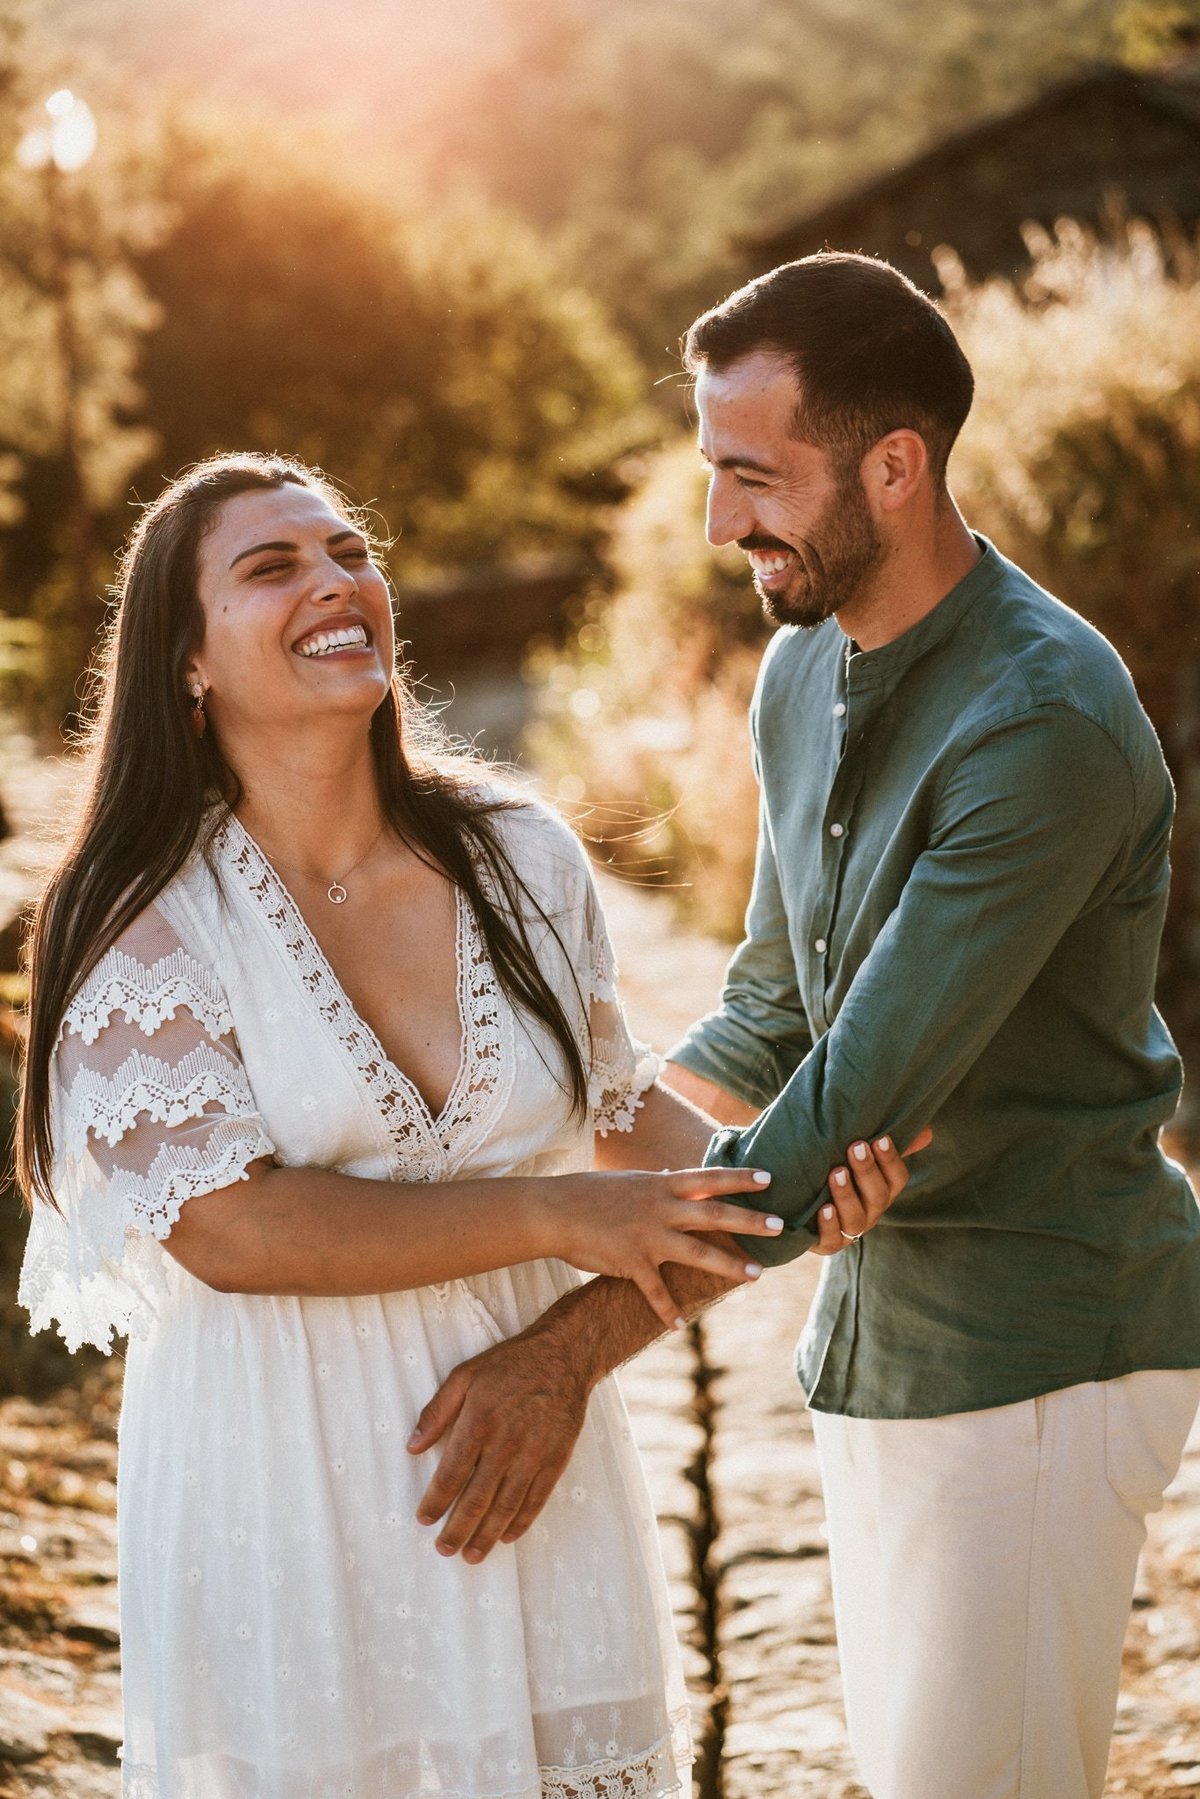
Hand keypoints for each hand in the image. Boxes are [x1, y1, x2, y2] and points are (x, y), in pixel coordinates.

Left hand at [408, 1321, 590, 1563]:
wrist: (563, 1356)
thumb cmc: (509, 1364)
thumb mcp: (464, 1376)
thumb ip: (436, 1412)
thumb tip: (413, 1447)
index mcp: (478, 1423)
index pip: (451, 1474)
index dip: (436, 1502)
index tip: (424, 1520)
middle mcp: (505, 1444)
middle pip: (477, 1498)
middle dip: (458, 1529)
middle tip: (445, 1550)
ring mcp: (533, 1454)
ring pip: (506, 1505)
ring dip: (488, 1534)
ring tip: (472, 1555)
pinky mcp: (556, 1458)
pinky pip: (536, 1498)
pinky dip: (521, 1521)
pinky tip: (508, 1535)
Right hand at [545, 1166, 782, 1329]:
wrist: (555, 1211)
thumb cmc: (591, 1194)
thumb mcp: (631, 1182)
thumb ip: (659, 1185)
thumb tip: (679, 1177)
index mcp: (661, 1186)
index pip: (709, 1178)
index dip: (740, 1178)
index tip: (770, 1178)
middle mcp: (660, 1209)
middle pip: (715, 1215)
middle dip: (750, 1221)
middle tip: (780, 1225)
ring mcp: (647, 1237)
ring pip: (697, 1254)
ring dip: (729, 1266)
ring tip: (756, 1275)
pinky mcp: (631, 1263)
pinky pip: (656, 1292)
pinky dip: (668, 1311)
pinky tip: (682, 1326)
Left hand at [810, 1127, 933, 1257]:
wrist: (800, 1206)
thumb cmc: (834, 1171)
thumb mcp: (856, 1156)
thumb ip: (883, 1144)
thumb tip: (927, 1131)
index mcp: (882, 1191)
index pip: (897, 1178)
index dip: (891, 1160)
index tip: (880, 1138)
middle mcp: (870, 1212)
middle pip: (878, 1196)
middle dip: (868, 1171)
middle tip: (856, 1147)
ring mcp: (850, 1231)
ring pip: (856, 1219)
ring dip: (847, 1195)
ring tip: (836, 1172)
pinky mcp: (827, 1243)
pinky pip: (832, 1240)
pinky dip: (829, 1225)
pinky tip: (823, 1208)